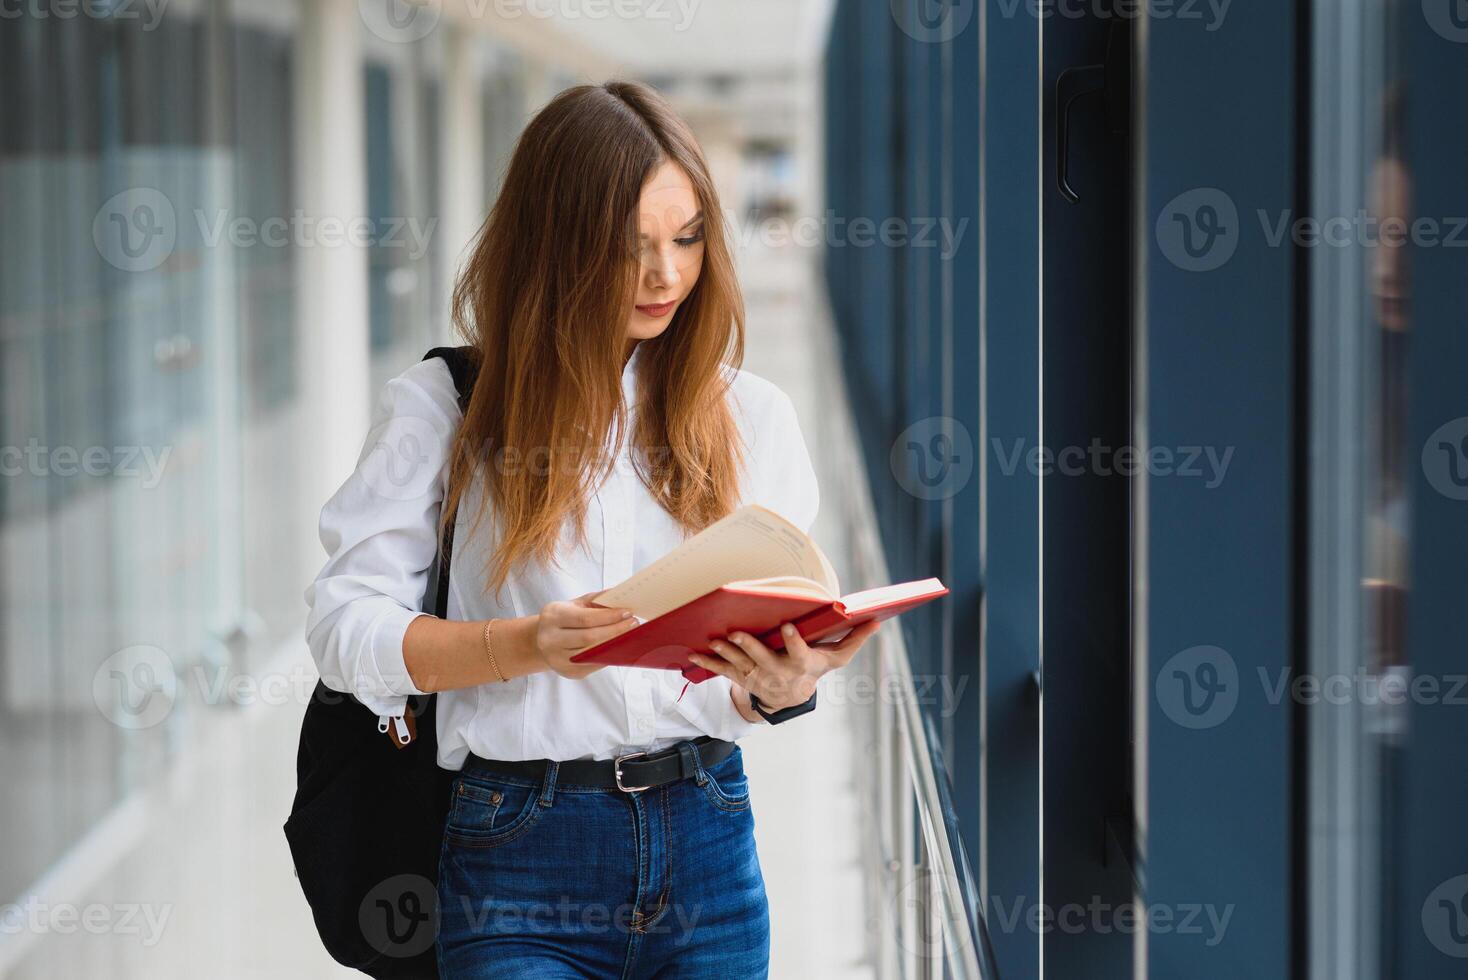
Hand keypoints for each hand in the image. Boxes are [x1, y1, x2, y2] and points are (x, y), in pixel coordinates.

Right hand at [532, 592, 638, 678]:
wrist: (541, 639)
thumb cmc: (564, 618)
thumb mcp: (575, 604)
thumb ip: (596, 600)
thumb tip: (621, 596)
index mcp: (553, 616)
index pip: (585, 618)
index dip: (608, 617)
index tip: (627, 613)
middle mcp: (550, 638)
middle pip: (589, 637)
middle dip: (615, 630)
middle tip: (633, 623)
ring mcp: (557, 658)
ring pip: (591, 653)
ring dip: (614, 644)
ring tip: (630, 635)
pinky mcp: (567, 672)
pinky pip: (592, 665)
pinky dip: (608, 656)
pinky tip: (619, 648)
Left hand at [689, 619, 881, 710]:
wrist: (790, 697)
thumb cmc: (814, 669)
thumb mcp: (836, 659)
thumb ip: (854, 640)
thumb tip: (877, 620)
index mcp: (800, 664)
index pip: (799, 652)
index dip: (794, 641)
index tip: (788, 627)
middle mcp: (778, 671)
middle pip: (763, 658)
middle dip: (750, 646)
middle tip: (737, 633)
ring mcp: (757, 675)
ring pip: (739, 663)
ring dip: (726, 652)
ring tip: (714, 640)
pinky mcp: (741, 676)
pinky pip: (722, 670)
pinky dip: (707, 662)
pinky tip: (693, 654)